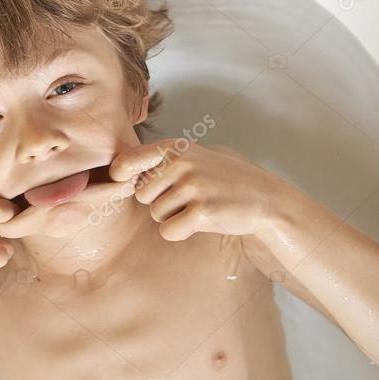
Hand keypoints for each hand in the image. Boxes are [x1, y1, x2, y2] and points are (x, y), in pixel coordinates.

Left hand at [108, 140, 286, 241]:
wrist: (264, 198)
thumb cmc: (221, 180)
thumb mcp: (192, 157)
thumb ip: (158, 161)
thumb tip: (114, 171)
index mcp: (175, 147)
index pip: (128, 160)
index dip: (120, 173)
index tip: (118, 179)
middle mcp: (181, 163)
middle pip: (141, 196)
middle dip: (159, 202)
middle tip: (187, 197)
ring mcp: (192, 186)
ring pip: (155, 214)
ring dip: (173, 217)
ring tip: (199, 206)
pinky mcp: (201, 211)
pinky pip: (168, 231)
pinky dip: (180, 232)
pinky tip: (200, 222)